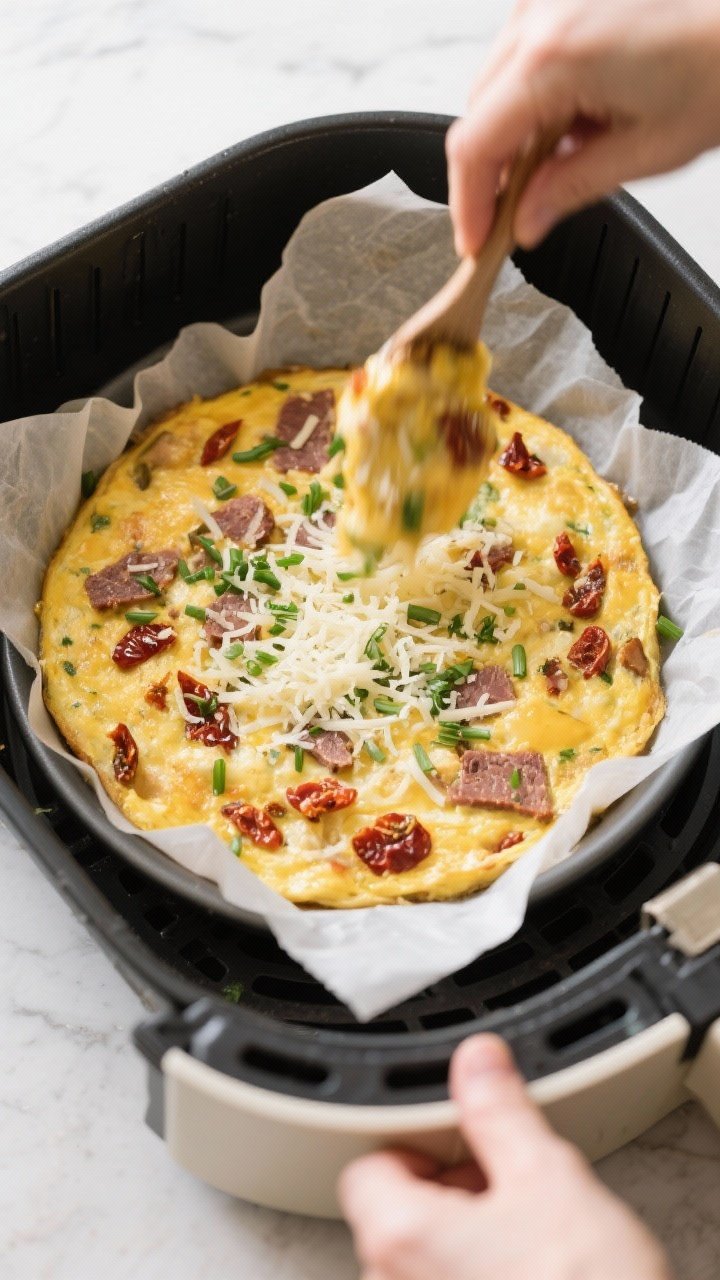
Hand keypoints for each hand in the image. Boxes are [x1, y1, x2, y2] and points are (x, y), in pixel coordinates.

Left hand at [340, 1034, 671, 1279]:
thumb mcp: (548, 1177)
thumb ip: (500, 1111)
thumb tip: (477, 1062)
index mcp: (400, 1236)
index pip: (366, 1166)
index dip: (415, 1145)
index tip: (460, 1141)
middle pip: (394, 1215)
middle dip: (449, 1191)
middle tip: (506, 1186)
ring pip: (423, 1259)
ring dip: (464, 1238)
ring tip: (526, 1236)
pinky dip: (475, 1274)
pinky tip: (530, 1269)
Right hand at [447, 0, 719, 254]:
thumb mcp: (647, 151)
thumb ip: (571, 189)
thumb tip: (526, 220)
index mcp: (555, 56)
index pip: (476, 144)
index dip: (469, 203)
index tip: (476, 239)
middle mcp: (544, 12)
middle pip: (479, 111)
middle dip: (495, 169)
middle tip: (521, 213)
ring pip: (499, 83)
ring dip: (519, 129)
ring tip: (573, 151)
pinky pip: (527, 51)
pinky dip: (540, 92)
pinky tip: (582, 112)